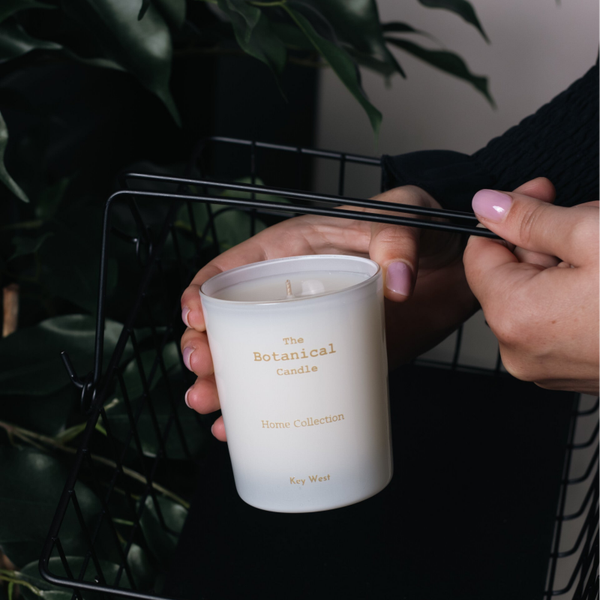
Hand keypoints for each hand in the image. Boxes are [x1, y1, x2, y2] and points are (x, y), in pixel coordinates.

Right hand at [182, 186, 477, 440]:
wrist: (456, 265)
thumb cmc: (421, 226)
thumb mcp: (403, 215)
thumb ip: (398, 239)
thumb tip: (397, 282)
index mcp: (293, 253)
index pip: (233, 271)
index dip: (203, 292)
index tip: (194, 318)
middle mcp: (293, 295)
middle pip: (233, 324)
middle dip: (208, 349)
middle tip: (201, 372)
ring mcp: (312, 332)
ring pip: (254, 361)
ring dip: (226, 386)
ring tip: (209, 407)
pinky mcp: (337, 360)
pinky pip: (295, 386)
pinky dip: (267, 409)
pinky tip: (241, 429)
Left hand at [464, 177, 599, 393]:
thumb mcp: (594, 234)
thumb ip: (530, 218)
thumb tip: (486, 204)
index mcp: (514, 317)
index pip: (479, 253)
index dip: (507, 216)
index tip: (538, 193)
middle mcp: (521, 350)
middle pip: (511, 273)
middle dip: (547, 238)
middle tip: (593, 222)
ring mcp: (549, 366)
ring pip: (538, 292)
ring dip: (569, 261)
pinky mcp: (575, 370)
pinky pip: (558, 318)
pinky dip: (579, 291)